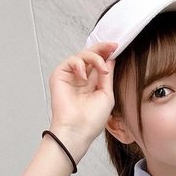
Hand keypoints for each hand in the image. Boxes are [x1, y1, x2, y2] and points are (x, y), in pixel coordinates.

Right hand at [48, 42, 117, 158]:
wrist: (78, 130)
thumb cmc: (91, 120)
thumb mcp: (107, 95)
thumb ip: (107, 76)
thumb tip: (110, 59)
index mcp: (92, 84)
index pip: (99, 63)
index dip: (106, 53)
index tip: (116, 47)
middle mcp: (81, 79)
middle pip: (90, 55)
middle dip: (102, 48)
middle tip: (112, 46)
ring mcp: (71, 77)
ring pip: (82, 55)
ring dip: (95, 58)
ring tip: (102, 69)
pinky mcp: (60, 75)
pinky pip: (71, 60)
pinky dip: (80, 64)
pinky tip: (85, 76)